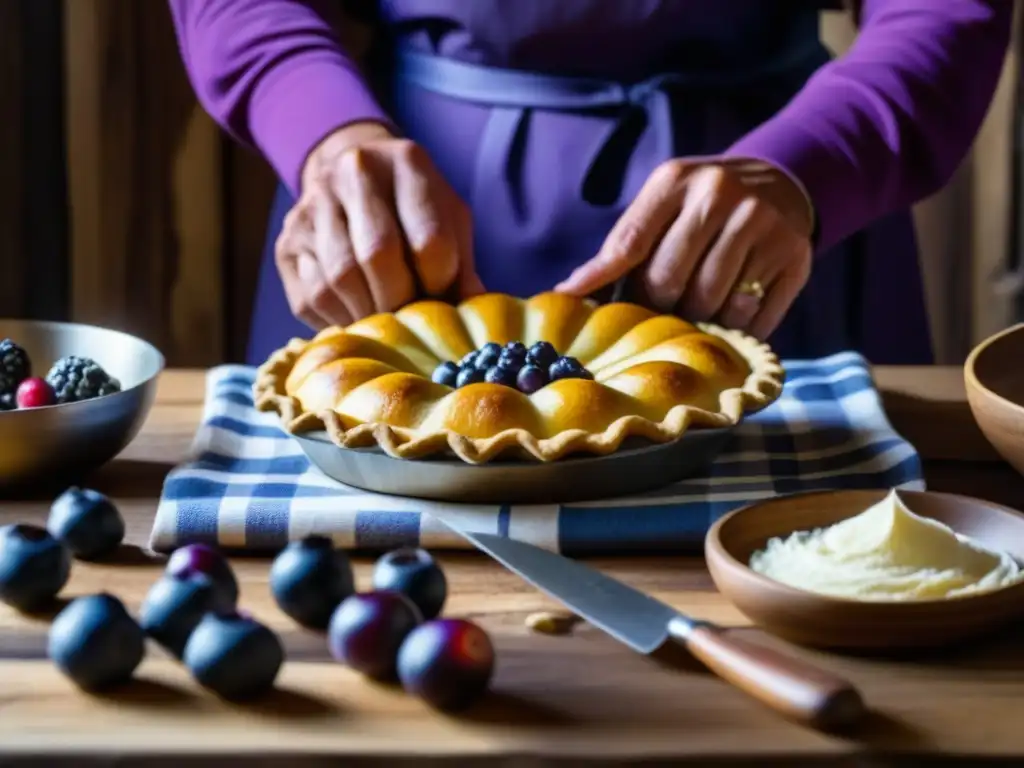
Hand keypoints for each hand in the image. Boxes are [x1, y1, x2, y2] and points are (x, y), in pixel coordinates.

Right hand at [276, 122, 484, 329]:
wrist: (353, 179)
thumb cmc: (414, 209)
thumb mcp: (448, 221)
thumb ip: (462, 263)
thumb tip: (473, 308)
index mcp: (406, 161)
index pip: (429, 239)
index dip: (440, 282)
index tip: (443, 297)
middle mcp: (352, 173)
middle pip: (378, 255)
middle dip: (401, 301)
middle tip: (412, 322)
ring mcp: (311, 205)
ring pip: (340, 279)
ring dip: (369, 314)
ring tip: (387, 324)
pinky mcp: (287, 243)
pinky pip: (312, 297)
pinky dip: (339, 319)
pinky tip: (357, 317)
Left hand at [555, 159, 813, 339]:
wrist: (781, 182)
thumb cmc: (701, 205)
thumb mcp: (662, 204)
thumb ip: (622, 244)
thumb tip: (570, 292)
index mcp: (675, 180)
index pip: (630, 243)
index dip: (603, 283)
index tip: (580, 310)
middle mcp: (720, 194)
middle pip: (669, 281)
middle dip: (656, 308)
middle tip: (658, 315)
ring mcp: (762, 224)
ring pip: (710, 304)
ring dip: (696, 323)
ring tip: (693, 316)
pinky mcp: (793, 257)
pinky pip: (751, 319)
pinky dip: (734, 331)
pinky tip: (728, 320)